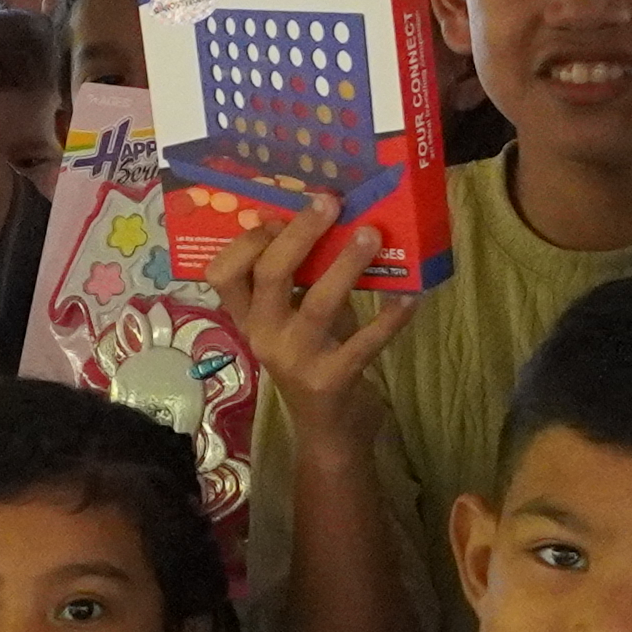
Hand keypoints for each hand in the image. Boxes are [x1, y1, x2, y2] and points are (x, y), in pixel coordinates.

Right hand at [214, 193, 409, 421]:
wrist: (327, 429)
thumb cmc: (313, 357)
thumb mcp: (295, 316)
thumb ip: (298, 276)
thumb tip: (312, 215)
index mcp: (247, 318)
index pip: (221, 274)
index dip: (246, 240)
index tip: (277, 215)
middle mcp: (263, 337)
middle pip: (270, 275)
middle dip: (300, 233)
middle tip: (330, 202)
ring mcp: (296, 360)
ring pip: (319, 302)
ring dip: (347, 264)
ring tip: (371, 235)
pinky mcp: (332, 380)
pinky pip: (365, 342)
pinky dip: (389, 318)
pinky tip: (410, 297)